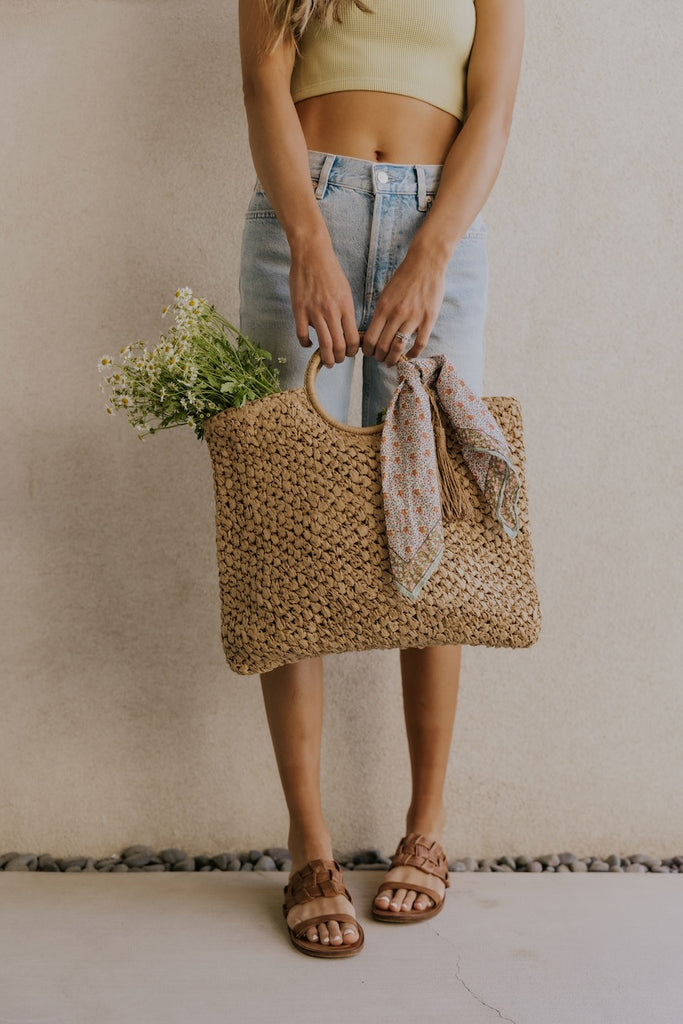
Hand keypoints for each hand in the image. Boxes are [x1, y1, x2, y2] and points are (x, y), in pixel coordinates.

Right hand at [289, 239, 359, 367]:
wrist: (312, 254)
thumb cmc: (330, 272)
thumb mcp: (345, 292)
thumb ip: (346, 312)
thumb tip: (345, 331)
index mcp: (346, 307)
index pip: (353, 339)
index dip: (353, 352)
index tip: (350, 353)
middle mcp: (331, 312)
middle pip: (339, 346)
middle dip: (340, 359)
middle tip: (337, 361)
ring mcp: (314, 312)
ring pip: (323, 345)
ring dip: (326, 358)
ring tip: (327, 361)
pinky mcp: (299, 310)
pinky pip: (302, 335)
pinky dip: (306, 344)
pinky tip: (309, 343)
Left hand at [362, 245, 446, 365]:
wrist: (426, 263)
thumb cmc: (405, 277)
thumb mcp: (386, 293)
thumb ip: (381, 312)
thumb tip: (374, 331)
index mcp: (383, 308)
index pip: (370, 338)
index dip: (368, 351)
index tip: (369, 353)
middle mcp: (396, 315)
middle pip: (382, 346)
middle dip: (379, 357)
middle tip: (380, 359)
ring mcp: (413, 318)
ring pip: (399, 347)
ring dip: (393, 359)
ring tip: (392, 361)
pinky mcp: (428, 319)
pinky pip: (420, 343)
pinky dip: (413, 354)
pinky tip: (409, 355)